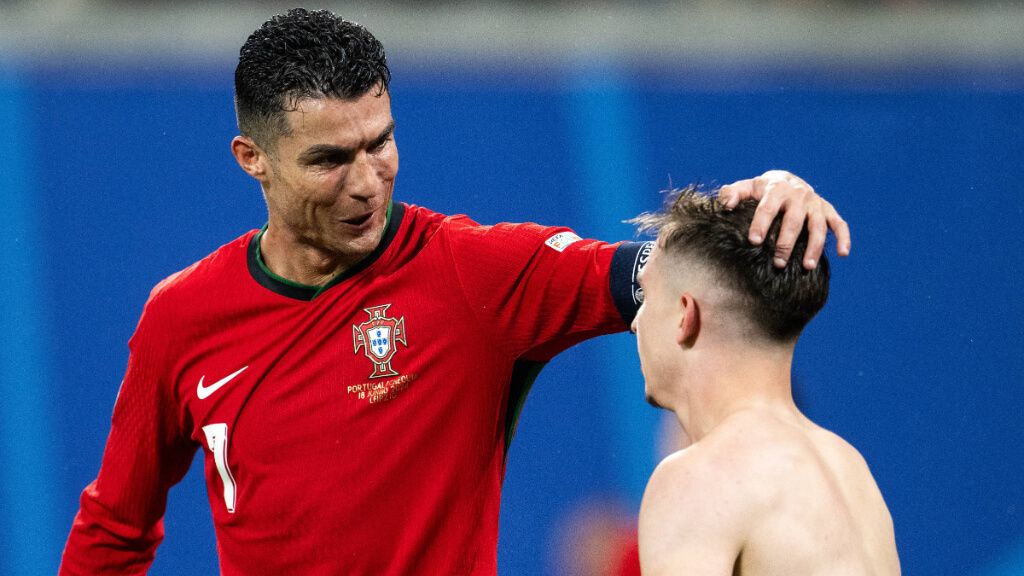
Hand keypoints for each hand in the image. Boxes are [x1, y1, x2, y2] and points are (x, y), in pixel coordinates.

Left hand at [718, 170, 850, 269]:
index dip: (761, 224)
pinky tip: (843, 254)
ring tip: (807, 266)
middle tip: (778, 263)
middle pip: (793, 221)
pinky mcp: (828, 210)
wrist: (786, 180)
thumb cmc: (762, 190)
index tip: (754, 241)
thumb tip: (725, 204)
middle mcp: (799, 196)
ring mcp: (815, 204)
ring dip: (814, 247)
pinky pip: (839, 224)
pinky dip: (844, 237)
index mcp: (776, 190)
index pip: (767, 208)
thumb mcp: (747, 187)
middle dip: (786, 243)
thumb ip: (732, 194)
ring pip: (817, 226)